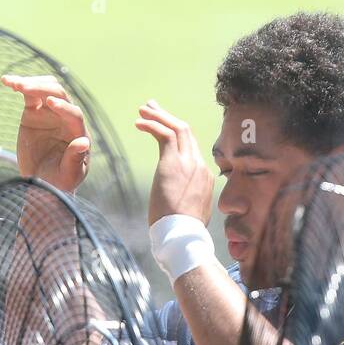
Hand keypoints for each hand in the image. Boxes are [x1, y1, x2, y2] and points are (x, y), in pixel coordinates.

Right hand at [1, 74, 89, 192]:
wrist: (42, 182)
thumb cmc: (60, 182)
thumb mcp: (69, 176)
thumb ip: (75, 159)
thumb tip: (84, 142)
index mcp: (78, 133)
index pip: (74, 114)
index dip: (64, 107)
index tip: (50, 103)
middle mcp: (66, 119)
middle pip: (60, 94)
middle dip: (43, 88)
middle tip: (24, 88)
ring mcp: (51, 113)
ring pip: (46, 87)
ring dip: (31, 82)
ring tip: (13, 83)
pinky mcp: (35, 111)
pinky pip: (29, 92)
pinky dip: (19, 84)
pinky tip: (7, 81)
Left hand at [135, 100, 212, 224]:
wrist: (183, 236)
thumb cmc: (182, 232)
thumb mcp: (191, 214)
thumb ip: (189, 203)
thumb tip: (181, 206)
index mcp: (204, 178)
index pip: (192, 148)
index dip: (178, 135)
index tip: (164, 128)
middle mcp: (199, 165)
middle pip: (187, 132)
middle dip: (168, 117)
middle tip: (153, 108)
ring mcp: (188, 163)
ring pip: (177, 128)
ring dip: (159, 116)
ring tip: (143, 110)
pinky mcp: (173, 163)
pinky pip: (164, 134)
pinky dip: (152, 124)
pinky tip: (139, 122)